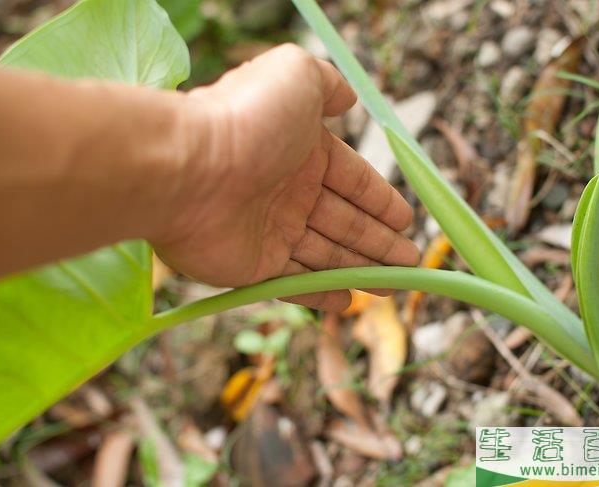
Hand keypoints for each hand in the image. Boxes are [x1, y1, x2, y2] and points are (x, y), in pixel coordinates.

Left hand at [153, 44, 418, 309]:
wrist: (186, 169)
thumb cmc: (247, 120)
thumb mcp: (297, 76)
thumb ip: (327, 84)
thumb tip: (347, 98)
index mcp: (302, 152)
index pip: (353, 180)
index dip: (381, 200)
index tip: (406, 220)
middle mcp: (288, 192)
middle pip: (346, 222)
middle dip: (380, 242)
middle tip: (411, 261)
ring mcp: (271, 231)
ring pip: (328, 255)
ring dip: (363, 269)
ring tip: (396, 285)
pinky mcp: (254, 267)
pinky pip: (297, 284)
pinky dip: (322, 295)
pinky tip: (346, 302)